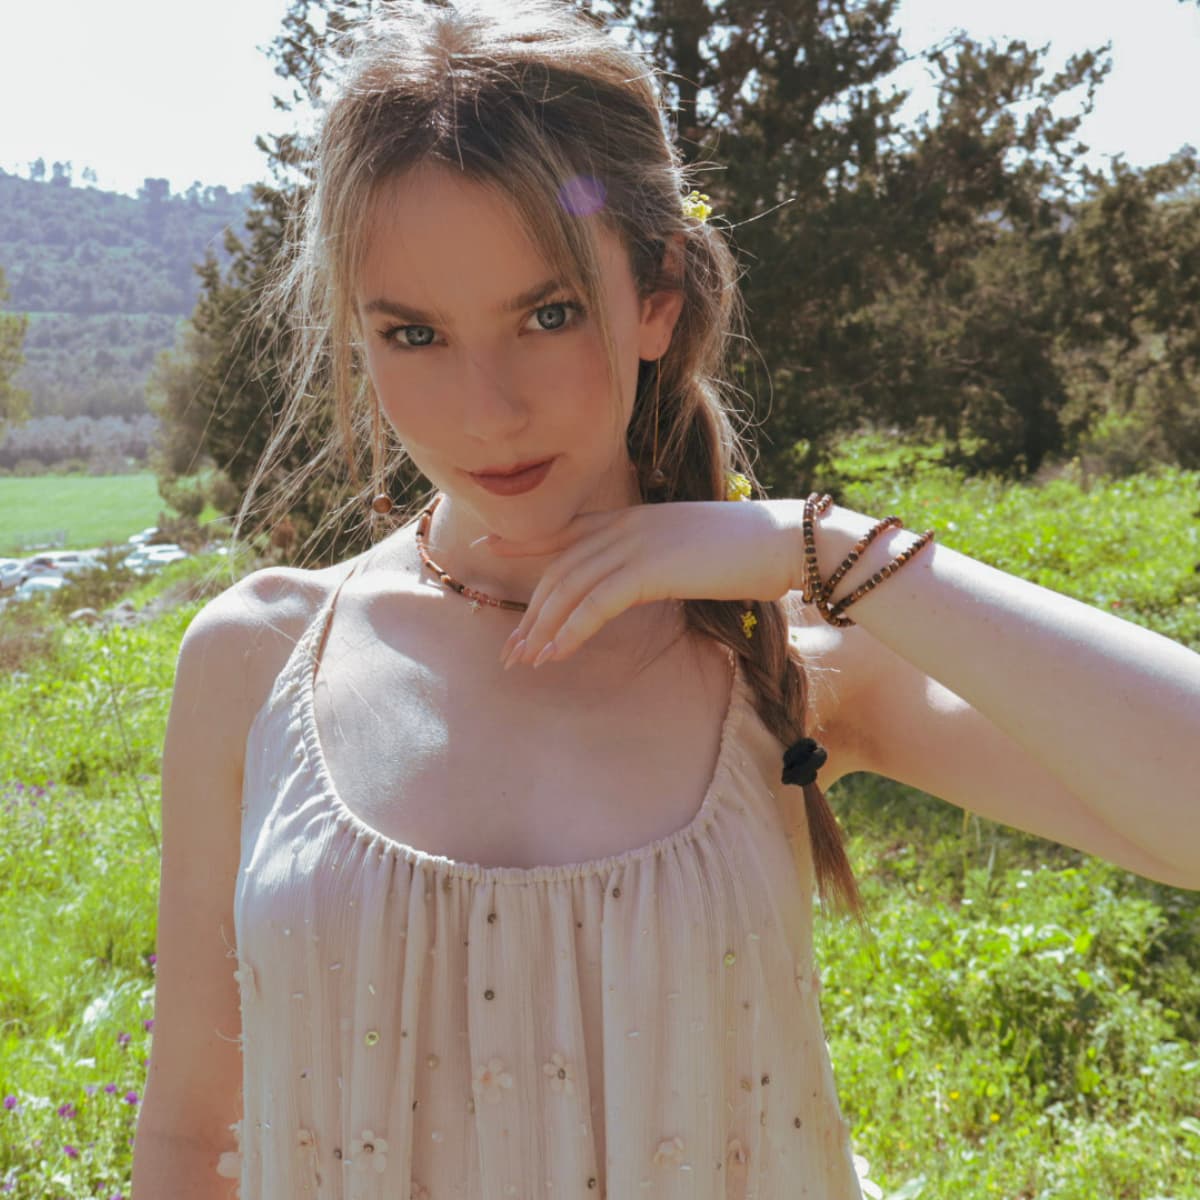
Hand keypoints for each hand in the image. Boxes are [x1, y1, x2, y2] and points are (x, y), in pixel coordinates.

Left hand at [486, 500, 797, 667]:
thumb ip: (658, 559)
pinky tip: (556, 654)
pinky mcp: (651, 568)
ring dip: (543, 627)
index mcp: (633, 518)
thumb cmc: (748, 552)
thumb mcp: (691, 549)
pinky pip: (597, 603)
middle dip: (530, 611)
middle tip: (510, 650)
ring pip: (570, 586)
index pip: (567, 528)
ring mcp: (637, 543)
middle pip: (560, 568)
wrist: (785, 540)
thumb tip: (646, 580)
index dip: (525, 539)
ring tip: (525, 661)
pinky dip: (572, 630)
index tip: (489, 546)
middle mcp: (626, 526)